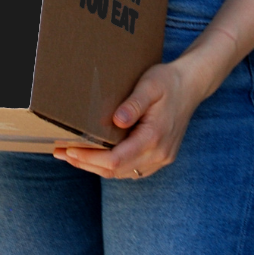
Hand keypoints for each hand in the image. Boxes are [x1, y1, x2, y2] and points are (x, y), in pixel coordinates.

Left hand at [53, 58, 211, 178]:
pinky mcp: (160, 157)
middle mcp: (158, 154)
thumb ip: (134, 103)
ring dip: (97, 167)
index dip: (90, 158)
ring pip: (123, 173)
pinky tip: (96, 156)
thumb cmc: (168, 81)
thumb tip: (118, 121)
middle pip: (116, 170)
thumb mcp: (150, 85)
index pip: (116, 159)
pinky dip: (112, 166)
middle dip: (86, 164)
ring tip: (72, 155)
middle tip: (61, 152)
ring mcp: (161, 158)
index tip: (70, 150)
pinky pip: (132, 169)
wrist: (192, 85)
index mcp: (154, 137)